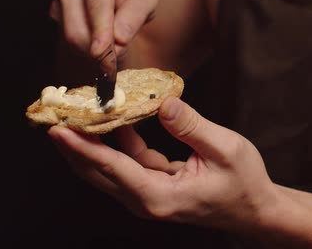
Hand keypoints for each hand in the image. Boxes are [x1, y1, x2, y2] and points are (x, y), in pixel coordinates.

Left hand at [47, 97, 277, 231]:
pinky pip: (125, 164)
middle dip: (74, 145)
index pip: (113, 169)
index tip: (58, 130)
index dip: (83, 147)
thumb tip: (162, 102)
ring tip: (77, 115)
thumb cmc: (244, 183)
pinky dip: (117, 143)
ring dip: (91, 143)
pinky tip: (116, 120)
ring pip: (107, 170)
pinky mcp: (152, 187)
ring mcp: (147, 196)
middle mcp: (147, 201)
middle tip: (56, 116)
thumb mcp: (225, 149)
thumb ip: (191, 126)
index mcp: (160, 196)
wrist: (255, 209)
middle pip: (98, 173)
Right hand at [50, 0, 156, 63]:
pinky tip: (99, 42)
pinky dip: (87, 51)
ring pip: (72, 39)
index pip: (97, 5)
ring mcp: (58, 1)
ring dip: (94, 52)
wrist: (118, 0)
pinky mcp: (55, 18)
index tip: (103, 51)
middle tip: (113, 62)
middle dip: (98, 49)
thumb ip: (134, 16)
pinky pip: (68, 44)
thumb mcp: (146, 0)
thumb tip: (118, 37)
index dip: (101, 31)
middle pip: (79, 27)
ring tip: (113, 47)